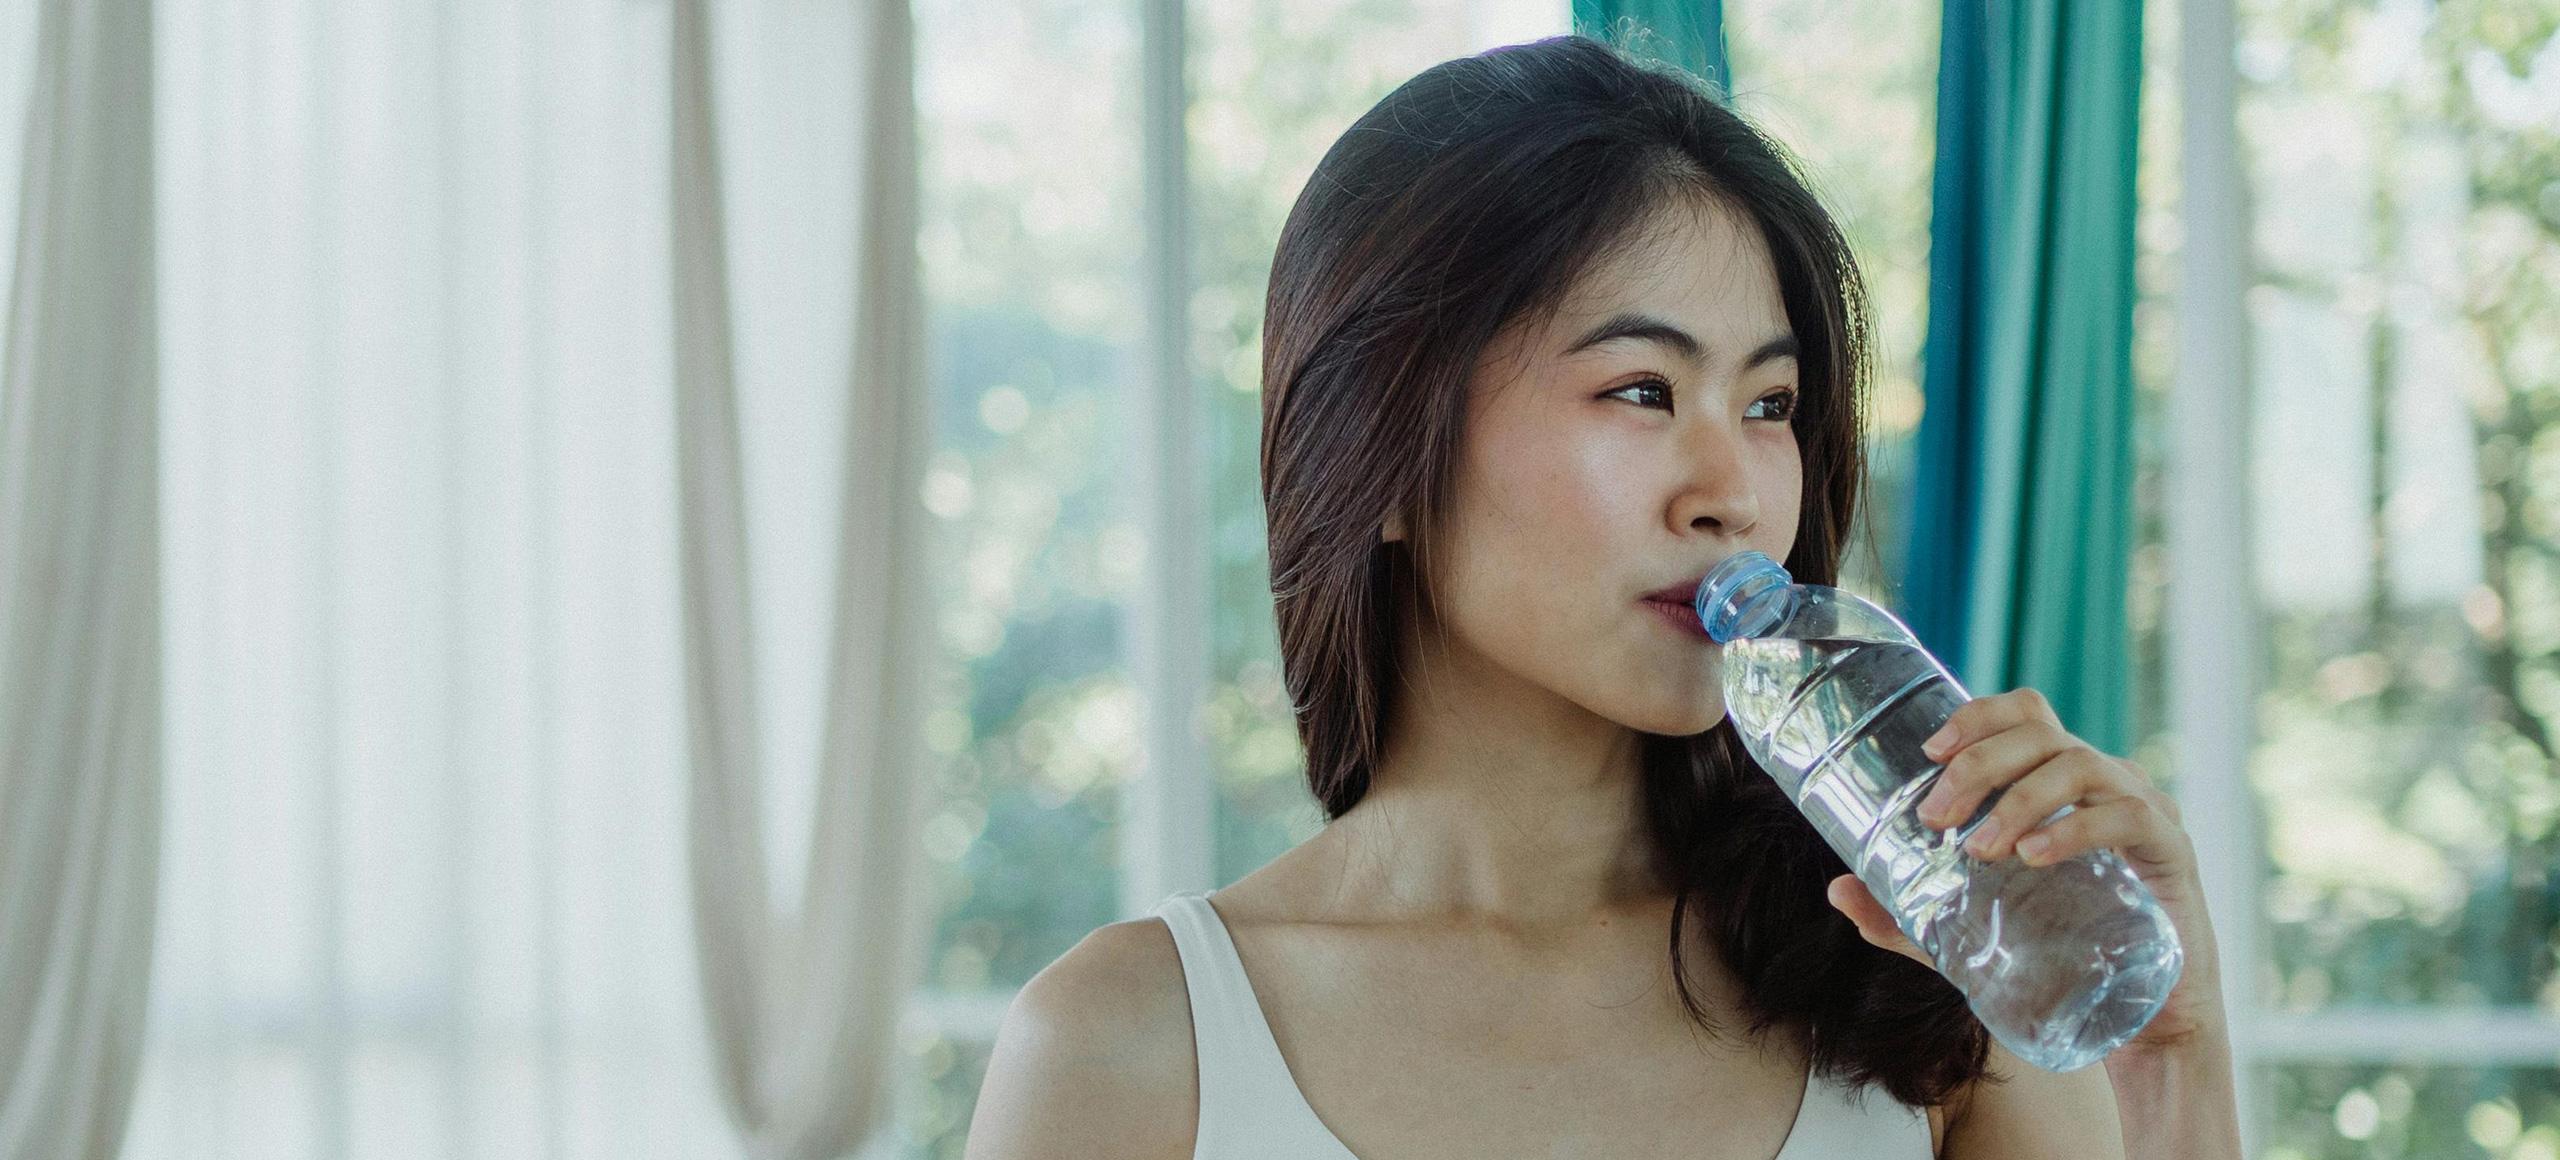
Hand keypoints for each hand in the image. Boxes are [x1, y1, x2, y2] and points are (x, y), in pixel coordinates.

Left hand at [1821, 687, 2229, 1057]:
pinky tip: (2035, 856)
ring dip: (2018, 800)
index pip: (2025, 713)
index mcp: (2059, 779)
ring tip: (1980, 848)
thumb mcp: (1969, 932)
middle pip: (2041, 732)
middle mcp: (2103, 779)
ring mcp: (2143, 808)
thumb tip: (1838, 890)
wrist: (2139, 1018)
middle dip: (1979, 765)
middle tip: (1935, 817)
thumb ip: (1907, 914)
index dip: (1978, 716)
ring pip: (2079, 765)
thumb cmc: (2057, 955)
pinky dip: (2075, 828)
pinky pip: (2127, 816)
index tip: (1929, 751)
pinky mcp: (2173, 850)